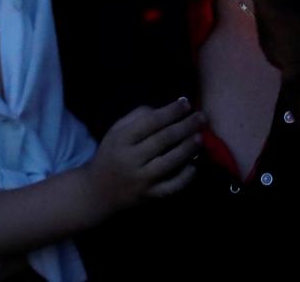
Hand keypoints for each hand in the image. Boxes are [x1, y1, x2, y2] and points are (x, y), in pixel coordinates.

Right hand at [85, 98, 204, 212]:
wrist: (97, 193)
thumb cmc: (111, 155)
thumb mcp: (116, 132)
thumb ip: (137, 117)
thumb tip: (166, 109)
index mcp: (121, 139)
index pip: (150, 122)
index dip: (170, 112)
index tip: (186, 103)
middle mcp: (130, 159)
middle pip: (162, 140)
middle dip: (185, 126)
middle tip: (202, 117)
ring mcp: (141, 180)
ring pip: (169, 162)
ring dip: (187, 148)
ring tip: (200, 137)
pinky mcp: (149, 196)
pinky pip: (171, 187)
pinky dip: (185, 177)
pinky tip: (194, 166)